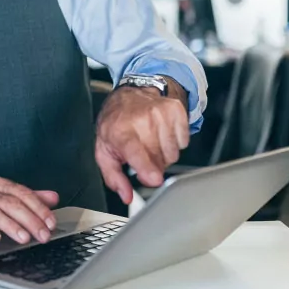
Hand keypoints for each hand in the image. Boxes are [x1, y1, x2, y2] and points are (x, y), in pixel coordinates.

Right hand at [0, 177, 58, 244]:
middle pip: (10, 203)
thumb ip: (28, 198)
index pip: (22, 193)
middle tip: (43, 235)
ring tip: (24, 238)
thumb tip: (53, 197)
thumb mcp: (3, 198)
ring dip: (10, 225)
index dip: (39, 208)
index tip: (51, 223)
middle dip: (30, 220)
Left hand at [95, 81, 189, 203]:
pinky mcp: (176, 110)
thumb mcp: (105, 149)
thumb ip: (113, 176)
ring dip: (164, 154)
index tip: (154, 180)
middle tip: (143, 155)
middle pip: (159, 159)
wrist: (130, 93)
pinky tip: (162, 134)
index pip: (136, 151)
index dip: (146, 168)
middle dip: (152, 165)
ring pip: (173, 153)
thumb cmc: (117, 123)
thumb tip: (126, 195)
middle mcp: (142, 120)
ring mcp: (161, 113)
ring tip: (152, 142)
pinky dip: (175, 142)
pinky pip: (183, 142)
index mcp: (120, 131)